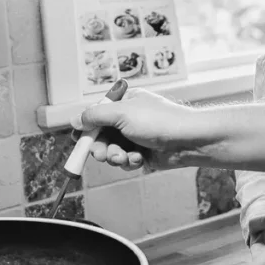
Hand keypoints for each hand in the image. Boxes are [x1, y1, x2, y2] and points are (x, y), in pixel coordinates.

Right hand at [71, 88, 191, 169]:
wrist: (188, 140)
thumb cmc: (160, 121)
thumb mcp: (122, 113)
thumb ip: (95, 115)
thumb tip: (76, 119)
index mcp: (124, 102)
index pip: (97, 114)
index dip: (87, 129)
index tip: (79, 140)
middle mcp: (129, 119)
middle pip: (101, 136)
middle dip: (100, 147)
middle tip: (102, 154)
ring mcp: (136, 137)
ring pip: (112, 151)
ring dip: (115, 156)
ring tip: (125, 157)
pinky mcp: (142, 153)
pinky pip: (126, 160)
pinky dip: (129, 161)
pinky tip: (139, 159)